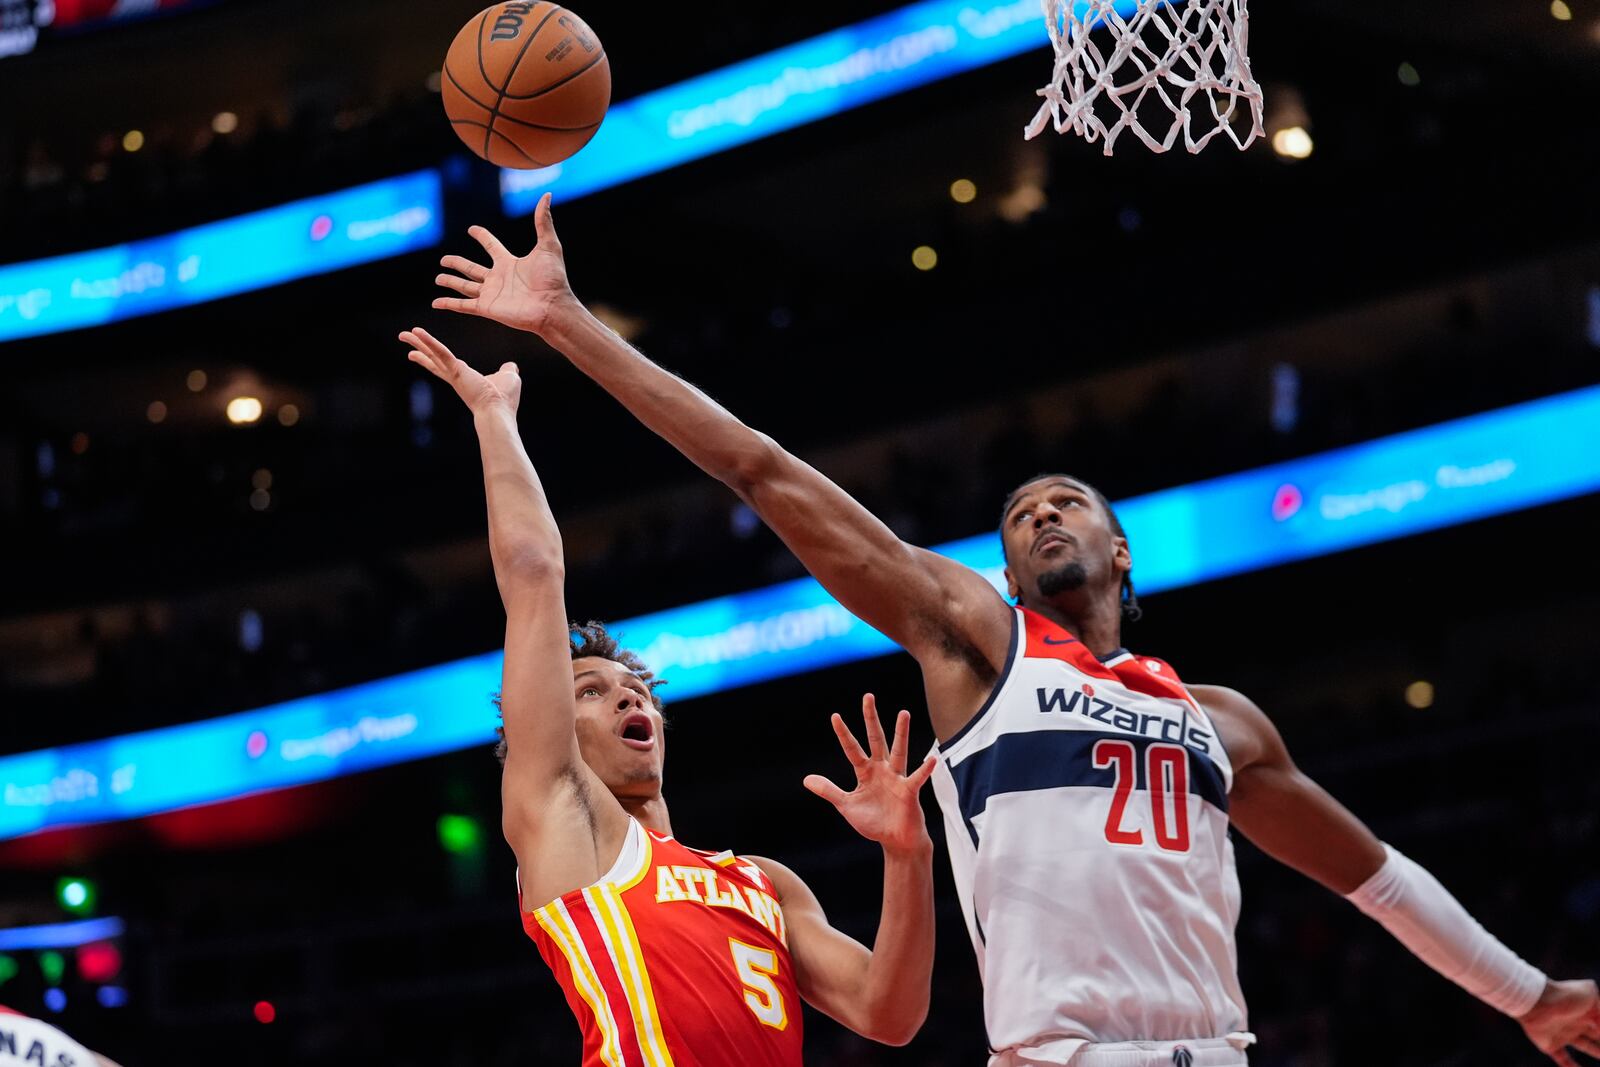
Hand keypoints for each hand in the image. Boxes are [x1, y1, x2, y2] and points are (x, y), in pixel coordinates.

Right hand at [400, 327, 520, 416]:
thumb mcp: (508, 377)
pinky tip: (417, 331)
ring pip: (432, 354)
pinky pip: (440, 352)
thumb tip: (511, 367)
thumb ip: (507, 370)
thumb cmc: (504, 399)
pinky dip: (428, 341)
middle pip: (433, 359)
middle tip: (404, 338)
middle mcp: (455, 377)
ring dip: (418, 342)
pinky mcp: (456, 370)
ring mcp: (454, 374)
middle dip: (419, 348)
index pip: (444, 365)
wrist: (499, 412)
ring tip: (403, 334)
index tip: (419, 353)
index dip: (431, 358)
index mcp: (465, 378)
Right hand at [432, 193, 574, 335]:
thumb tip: (546, 195)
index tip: (472, 229)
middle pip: (472, 268)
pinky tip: (436, 303)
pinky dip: (449, 304)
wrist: (552, 307)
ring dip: (451, 282)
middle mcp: (498, 278)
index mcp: (510, 263)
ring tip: (438, 278)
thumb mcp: (548, 246)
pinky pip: (463, 305)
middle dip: (457, 263)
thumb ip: (543, 221)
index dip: (482, 236)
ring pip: (464, 286)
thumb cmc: (553, 279)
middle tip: (444, 260)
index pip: (492, 246)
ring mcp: (491, 294)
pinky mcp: (487, 308)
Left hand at [804, 695, 936, 856]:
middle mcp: (882, 769)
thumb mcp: (846, 805)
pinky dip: (924, 769)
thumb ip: (829, 791)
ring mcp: (896, 778)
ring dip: (901, 733)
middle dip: (871, 719)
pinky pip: (916, 778)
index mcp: (865, 772)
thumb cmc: (874, 822)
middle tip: (868, 696)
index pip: (852, 749)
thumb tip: (806, 779)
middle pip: (875, 739)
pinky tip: (931, 759)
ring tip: (903, 713)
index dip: (843, 733)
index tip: (835, 716)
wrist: (895, 840)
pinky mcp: (909, 791)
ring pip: (898, 750)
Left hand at [1519, 978, 1599, 1066]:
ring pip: (1584, 1046)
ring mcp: (1562, 1033)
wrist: (1535, 1000)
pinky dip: (1570, 1066)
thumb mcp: (1590, 994)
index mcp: (1585, 1011)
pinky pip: (1563, 1059)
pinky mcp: (1550, 1044)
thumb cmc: (1564, 995)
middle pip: (1596, 1035)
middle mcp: (1575, 1022)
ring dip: (1595, 1052)